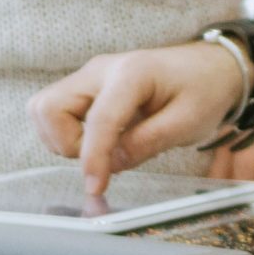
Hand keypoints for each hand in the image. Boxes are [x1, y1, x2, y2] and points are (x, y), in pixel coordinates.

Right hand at [30, 43, 243, 200]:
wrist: (209, 66)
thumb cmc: (203, 89)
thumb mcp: (188, 122)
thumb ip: (148, 142)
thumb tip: (111, 165)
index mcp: (132, 73)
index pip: (99, 119)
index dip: (93, 158)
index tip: (95, 188)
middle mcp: (101, 70)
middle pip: (50, 107)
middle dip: (68, 143)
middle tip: (103, 158)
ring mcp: (89, 76)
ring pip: (44, 109)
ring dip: (63, 139)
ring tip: (102, 149)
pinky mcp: (85, 87)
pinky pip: (54, 112)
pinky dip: (65, 133)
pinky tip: (96, 140)